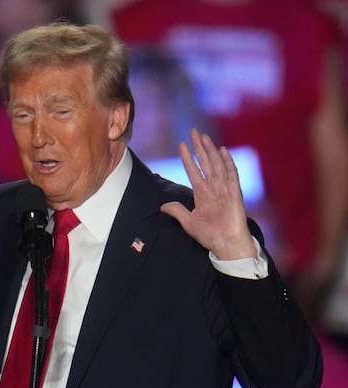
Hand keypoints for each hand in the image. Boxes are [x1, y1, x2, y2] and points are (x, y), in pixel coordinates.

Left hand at [160, 129, 255, 259]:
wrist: (226, 244)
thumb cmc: (210, 236)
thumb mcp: (188, 222)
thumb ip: (177, 211)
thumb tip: (162, 206)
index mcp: (202, 194)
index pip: (193, 170)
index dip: (188, 158)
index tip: (182, 145)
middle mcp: (213, 188)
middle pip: (205, 162)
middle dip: (199, 147)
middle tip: (193, 132)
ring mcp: (224, 189)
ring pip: (216, 164)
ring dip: (210, 150)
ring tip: (204, 136)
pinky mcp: (234, 192)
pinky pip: (231, 174)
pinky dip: (227, 162)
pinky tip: (222, 150)